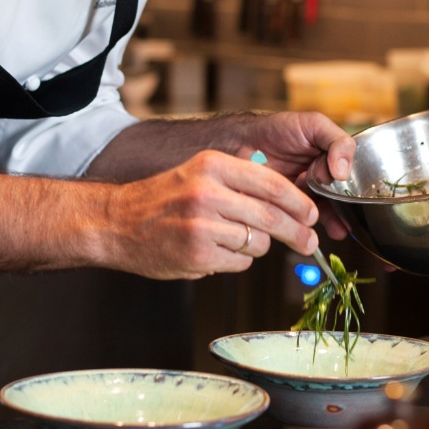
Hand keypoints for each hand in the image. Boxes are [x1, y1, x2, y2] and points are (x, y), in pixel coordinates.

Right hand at [100, 150, 321, 279]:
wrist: (117, 223)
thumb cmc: (161, 201)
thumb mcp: (199, 174)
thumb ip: (238, 182)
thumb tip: (287, 200)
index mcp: (212, 165)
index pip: (272, 184)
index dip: (298, 202)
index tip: (312, 214)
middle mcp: (207, 192)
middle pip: (271, 216)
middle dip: (296, 232)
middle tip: (308, 241)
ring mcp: (202, 226)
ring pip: (257, 242)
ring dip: (257, 247)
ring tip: (234, 241)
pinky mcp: (198, 255)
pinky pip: (239, 262)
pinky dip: (236, 261)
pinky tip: (216, 252)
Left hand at [231, 112, 355, 240]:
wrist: (242, 141)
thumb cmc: (278, 129)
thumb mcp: (314, 125)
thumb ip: (337, 142)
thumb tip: (343, 172)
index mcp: (333, 163)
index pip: (352, 180)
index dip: (353, 188)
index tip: (348, 191)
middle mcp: (322, 182)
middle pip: (340, 201)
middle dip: (345, 212)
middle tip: (346, 219)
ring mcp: (304, 197)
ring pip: (323, 214)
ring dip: (332, 222)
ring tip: (338, 230)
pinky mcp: (286, 210)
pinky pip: (299, 221)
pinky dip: (305, 226)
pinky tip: (309, 227)